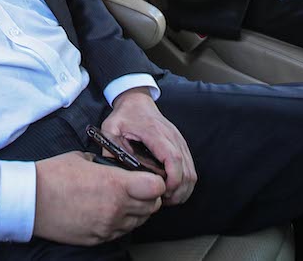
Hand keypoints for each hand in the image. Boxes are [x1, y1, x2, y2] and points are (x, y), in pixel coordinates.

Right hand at [33, 151, 164, 245]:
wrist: (31, 200)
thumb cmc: (54, 175)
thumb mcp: (86, 158)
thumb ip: (109, 165)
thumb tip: (120, 168)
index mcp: (115, 184)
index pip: (156, 188)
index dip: (155, 182)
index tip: (148, 178)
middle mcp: (116, 208)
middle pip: (152, 206)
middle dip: (148, 196)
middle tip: (137, 188)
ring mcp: (108, 226)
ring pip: (139, 221)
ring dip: (136, 210)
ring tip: (120, 199)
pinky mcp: (98, 238)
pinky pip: (121, 232)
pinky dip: (121, 222)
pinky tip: (107, 211)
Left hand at [102, 88, 196, 205]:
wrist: (137, 101)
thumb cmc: (124, 116)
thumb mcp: (111, 129)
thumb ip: (111, 149)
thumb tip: (114, 172)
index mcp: (155, 133)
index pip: (173, 157)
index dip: (173, 179)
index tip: (163, 192)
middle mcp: (172, 137)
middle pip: (187, 170)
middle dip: (178, 191)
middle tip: (161, 201)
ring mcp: (179, 141)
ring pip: (192, 172)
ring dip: (182, 189)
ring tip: (165, 198)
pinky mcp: (181, 145)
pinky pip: (190, 168)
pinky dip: (184, 182)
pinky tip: (170, 189)